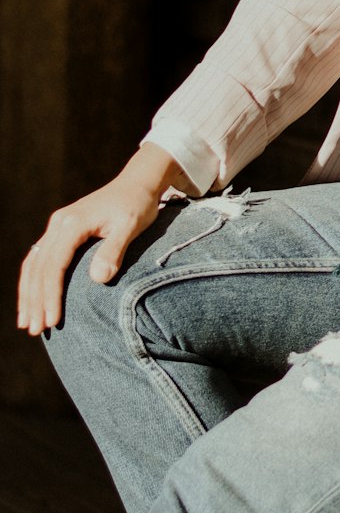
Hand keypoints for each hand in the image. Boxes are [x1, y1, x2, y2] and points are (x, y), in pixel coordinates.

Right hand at [17, 144, 195, 336]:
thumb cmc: (137, 205)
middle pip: (38, 267)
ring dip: (29, 294)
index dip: (51, 295)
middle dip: (35, 301)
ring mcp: (57, 226)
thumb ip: (114, 250)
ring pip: (34, 264)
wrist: (138, 182)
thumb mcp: (131, 225)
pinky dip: (34, 281)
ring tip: (28, 323)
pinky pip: (40, 259)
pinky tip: (33, 300)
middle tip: (36, 330)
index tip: (53, 320)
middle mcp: (58, 224)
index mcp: (72, 223)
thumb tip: (98, 280)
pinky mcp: (61, 231)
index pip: (54, 265)